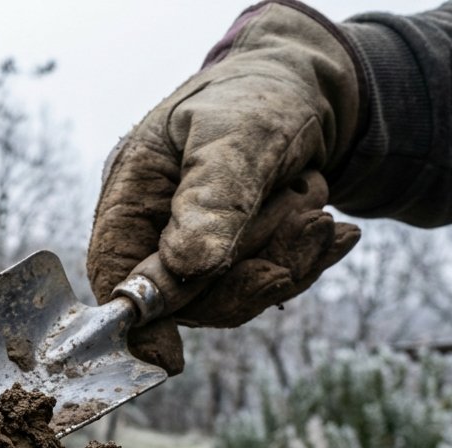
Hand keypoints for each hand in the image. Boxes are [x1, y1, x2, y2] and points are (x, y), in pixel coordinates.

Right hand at [88, 1, 362, 373]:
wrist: (306, 85)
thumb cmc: (256, 95)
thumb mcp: (236, 133)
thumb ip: (212, 196)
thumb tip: (187, 266)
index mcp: (132, 195)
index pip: (115, 271)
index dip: (135, 318)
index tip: (167, 357)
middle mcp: (157, 230)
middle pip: (184, 296)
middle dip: (250, 270)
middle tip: (309, 223)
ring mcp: (198, 248)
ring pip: (234, 295)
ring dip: (287, 256)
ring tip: (319, 209)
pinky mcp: (238, 258)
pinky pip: (268, 284)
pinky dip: (306, 260)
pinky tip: (336, 233)